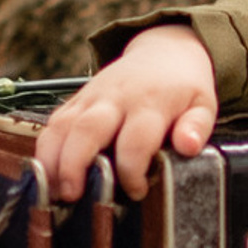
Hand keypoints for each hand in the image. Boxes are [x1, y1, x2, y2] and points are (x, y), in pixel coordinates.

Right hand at [35, 25, 218, 201]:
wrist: (163, 51)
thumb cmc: (182, 88)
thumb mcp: (203, 104)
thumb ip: (196, 126)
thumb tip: (188, 146)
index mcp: (150, 103)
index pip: (136, 140)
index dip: (132, 170)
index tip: (137, 191)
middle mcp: (116, 99)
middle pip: (88, 129)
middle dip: (75, 164)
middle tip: (71, 196)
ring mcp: (92, 97)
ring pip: (63, 126)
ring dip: (52, 160)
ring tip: (52, 192)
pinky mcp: (76, 99)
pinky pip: (54, 122)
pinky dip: (44, 149)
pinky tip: (44, 175)